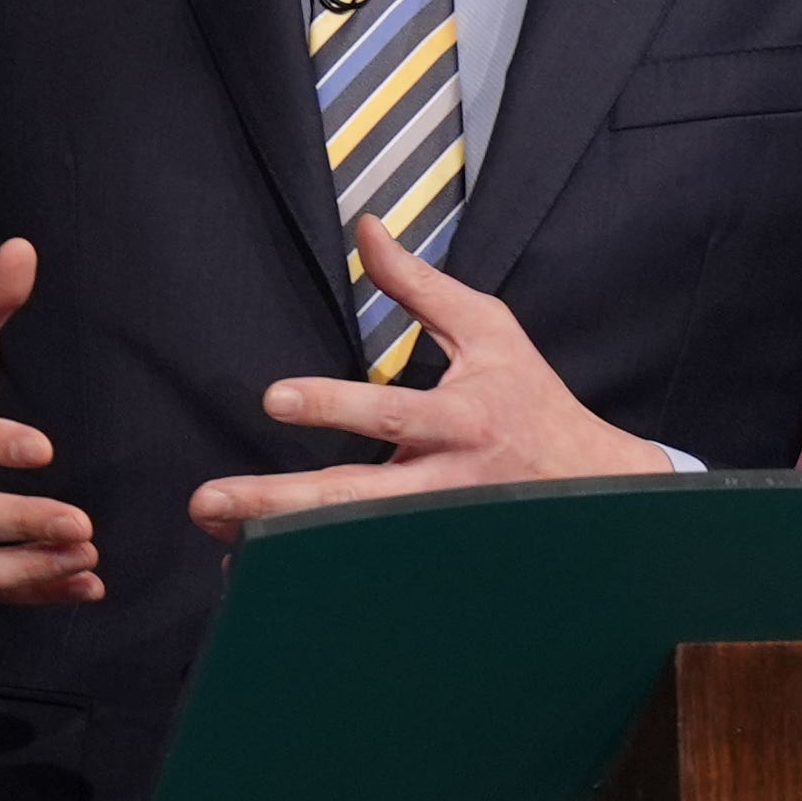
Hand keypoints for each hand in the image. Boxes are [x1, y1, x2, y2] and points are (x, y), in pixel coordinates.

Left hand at [188, 216, 674, 540]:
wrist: (592, 485)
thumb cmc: (534, 402)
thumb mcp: (488, 332)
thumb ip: (419, 286)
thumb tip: (367, 230)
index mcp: (461, 421)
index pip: (390, 412)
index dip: (332, 405)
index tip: (275, 398)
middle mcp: (444, 483)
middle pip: (353, 497)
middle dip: (276, 500)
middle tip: (208, 500)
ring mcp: (435, 528)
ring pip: (350, 542)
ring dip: (279, 544)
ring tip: (218, 538)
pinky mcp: (430, 555)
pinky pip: (362, 567)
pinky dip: (309, 570)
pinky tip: (256, 566)